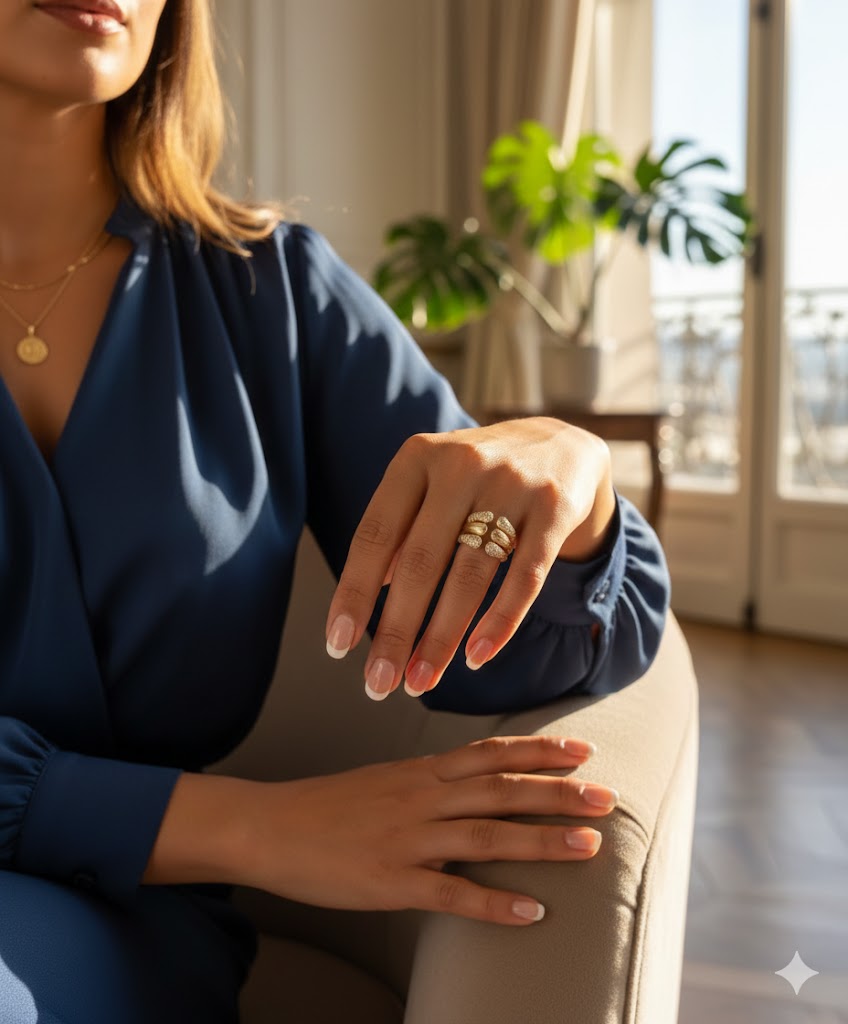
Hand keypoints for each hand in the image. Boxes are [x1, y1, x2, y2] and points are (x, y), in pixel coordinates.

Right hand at [240, 735, 615, 924]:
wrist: (269, 826)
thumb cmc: (327, 805)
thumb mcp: (384, 779)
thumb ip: (430, 780)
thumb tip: (473, 782)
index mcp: (421, 771)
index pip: (491, 754)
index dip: (539, 750)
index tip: (582, 748)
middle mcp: (422, 797)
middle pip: (501, 790)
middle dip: (558, 792)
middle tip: (607, 796)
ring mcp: (408, 840)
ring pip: (487, 837)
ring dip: (542, 841)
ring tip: (589, 845)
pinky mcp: (391, 882)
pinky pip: (452, 895)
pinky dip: (495, 904)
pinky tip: (532, 912)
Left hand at [324, 417, 615, 698]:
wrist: (558, 444)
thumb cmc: (475, 478)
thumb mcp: (429, 485)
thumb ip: (399, 531)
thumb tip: (368, 598)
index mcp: (417, 458)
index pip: (375, 535)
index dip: (355, 593)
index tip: (338, 646)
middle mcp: (461, 465)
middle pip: (420, 562)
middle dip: (396, 630)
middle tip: (378, 684)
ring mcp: (511, 484)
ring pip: (470, 576)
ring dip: (441, 638)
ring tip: (420, 681)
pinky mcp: (554, 508)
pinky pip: (524, 577)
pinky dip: (499, 622)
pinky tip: (475, 657)